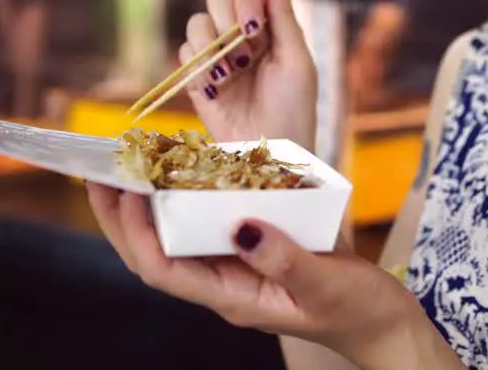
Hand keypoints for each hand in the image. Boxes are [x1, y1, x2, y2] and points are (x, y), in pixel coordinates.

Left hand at [86, 185, 424, 368]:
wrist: (386, 325)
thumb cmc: (358, 311)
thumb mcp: (324, 283)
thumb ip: (282, 258)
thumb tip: (240, 226)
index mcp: (233, 297)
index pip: (161, 269)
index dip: (134, 231)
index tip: (122, 189)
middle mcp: (226, 283)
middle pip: (156, 252)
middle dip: (123, 215)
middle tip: (101, 169)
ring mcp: (239, 267)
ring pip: (178, 237)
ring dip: (152, 203)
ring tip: (134, 162)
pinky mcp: (258, 250)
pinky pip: (212, 223)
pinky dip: (195, 195)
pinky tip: (193, 169)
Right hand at [181, 0, 315, 149]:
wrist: (269, 151)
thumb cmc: (293, 108)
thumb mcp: (296, 61)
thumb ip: (284, 17)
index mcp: (270, 24)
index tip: (254, 28)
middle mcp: (241, 32)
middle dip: (227, 20)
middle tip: (244, 55)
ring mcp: (218, 52)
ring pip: (196, 22)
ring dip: (212, 46)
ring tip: (232, 76)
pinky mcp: (197, 75)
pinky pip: (184, 53)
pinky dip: (199, 69)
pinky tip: (217, 91)